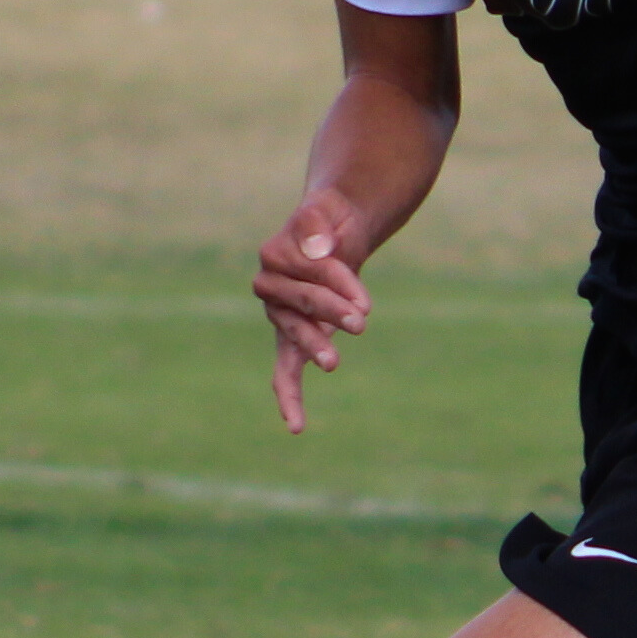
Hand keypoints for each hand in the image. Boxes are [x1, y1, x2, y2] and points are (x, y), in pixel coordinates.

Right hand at [255, 206, 370, 432]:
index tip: (366, 302)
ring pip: (295, 335)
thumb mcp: (325, 210)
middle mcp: (270, 286)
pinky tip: (296, 426)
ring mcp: (280, 314)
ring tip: (333, 362)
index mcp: (274, 255)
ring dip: (316, 346)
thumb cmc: (329, 220)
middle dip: (332, 312)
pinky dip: (289, 396)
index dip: (341, 283)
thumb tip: (317, 247)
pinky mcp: (291, 337)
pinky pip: (284, 370)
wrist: (333, 230)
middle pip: (303, 302)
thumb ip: (315, 224)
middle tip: (361, 321)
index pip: (312, 272)